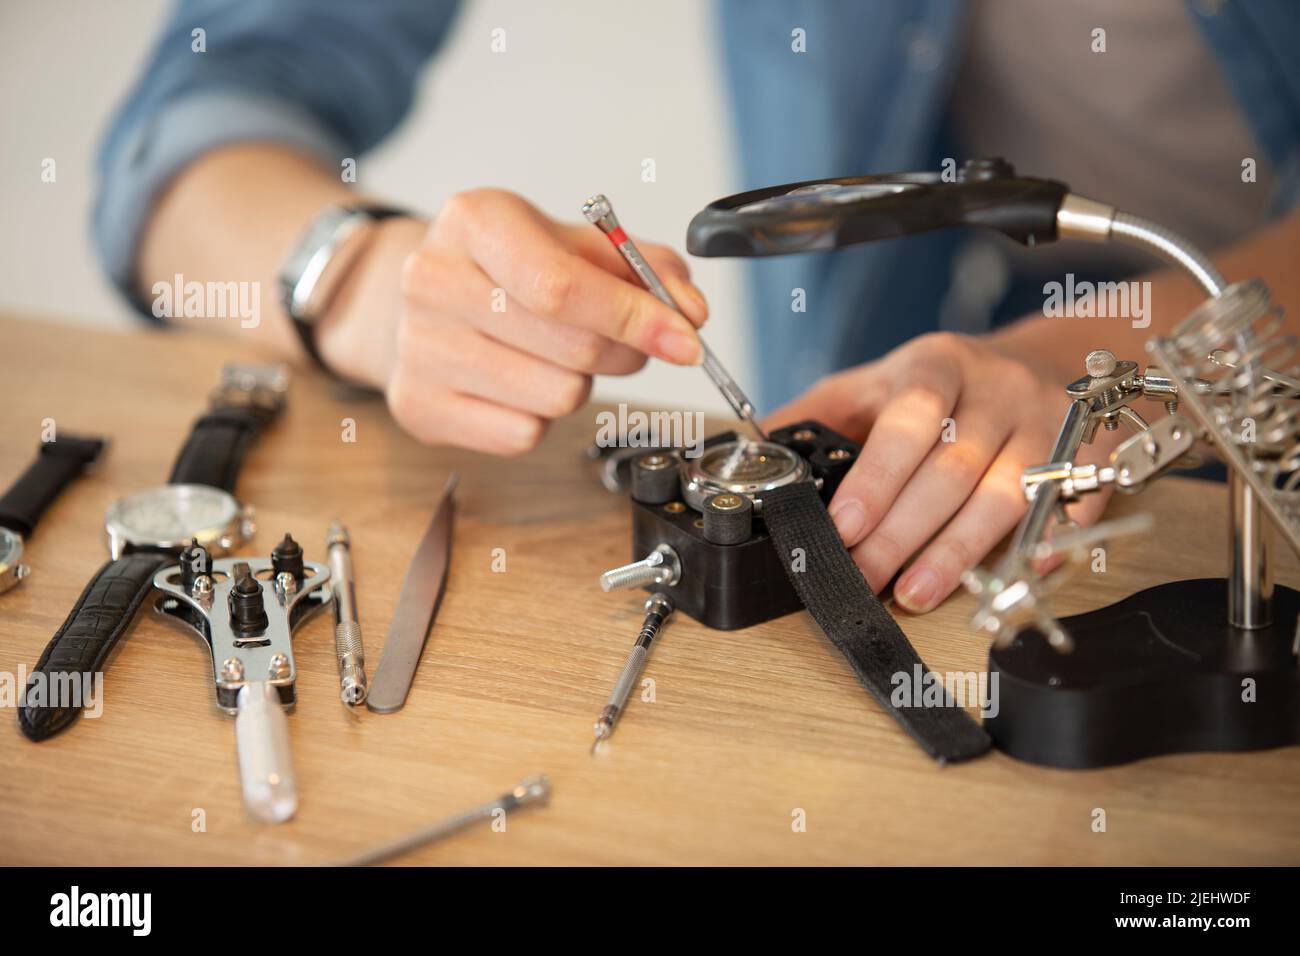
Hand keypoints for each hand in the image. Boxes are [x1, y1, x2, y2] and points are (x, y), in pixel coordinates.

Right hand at [318, 188, 707, 454]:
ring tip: (557, 357)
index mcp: (473, 221)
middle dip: (622, 353)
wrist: (426, 298)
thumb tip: (690, 313)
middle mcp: (432, 280)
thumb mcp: (576, 244)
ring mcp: (417, 347)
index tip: (686, 339)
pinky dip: (541, 417)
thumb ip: (643, 269)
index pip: (563, 286)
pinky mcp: (417, 405)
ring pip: (556, 396)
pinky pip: (522, 435)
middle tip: (625, 344)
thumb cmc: (510, 268)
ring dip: (581, 385)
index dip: (636, 319)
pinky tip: (522, 383)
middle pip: (571, 347)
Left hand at [764, 332, 1114, 612]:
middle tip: (865, 578)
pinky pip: (1074, 501)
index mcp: (937, 364)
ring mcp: (1050, 420)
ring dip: (960, 550)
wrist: (1040, 359)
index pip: (909, 417)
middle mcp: (998, 388)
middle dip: (904, 533)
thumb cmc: (943, 385)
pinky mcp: (1092, 451)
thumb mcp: (876, 382)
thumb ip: (818, 415)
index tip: (845, 527)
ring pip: (1009, 491)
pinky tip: (1016, 573)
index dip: (878, 476)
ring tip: (916, 594)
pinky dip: (1049, 541)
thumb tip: (754, 453)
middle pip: (953, 468)